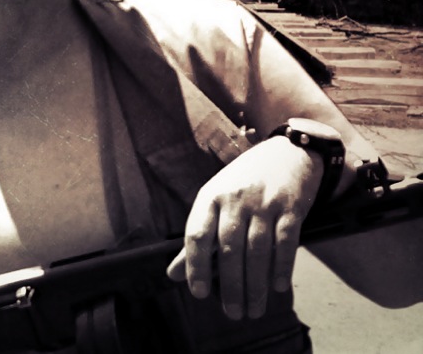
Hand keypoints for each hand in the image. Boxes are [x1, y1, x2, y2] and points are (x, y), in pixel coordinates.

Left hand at [166, 136, 322, 319]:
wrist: (288, 152)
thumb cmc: (244, 182)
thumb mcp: (216, 200)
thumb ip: (198, 238)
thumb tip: (173, 274)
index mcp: (211, 196)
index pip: (197, 233)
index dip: (195, 265)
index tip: (199, 293)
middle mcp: (235, 198)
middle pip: (228, 247)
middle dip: (230, 284)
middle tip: (233, 313)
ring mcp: (264, 201)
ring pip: (257, 249)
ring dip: (255, 284)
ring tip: (254, 310)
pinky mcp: (291, 206)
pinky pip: (285, 241)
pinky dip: (282, 266)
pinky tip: (278, 286)